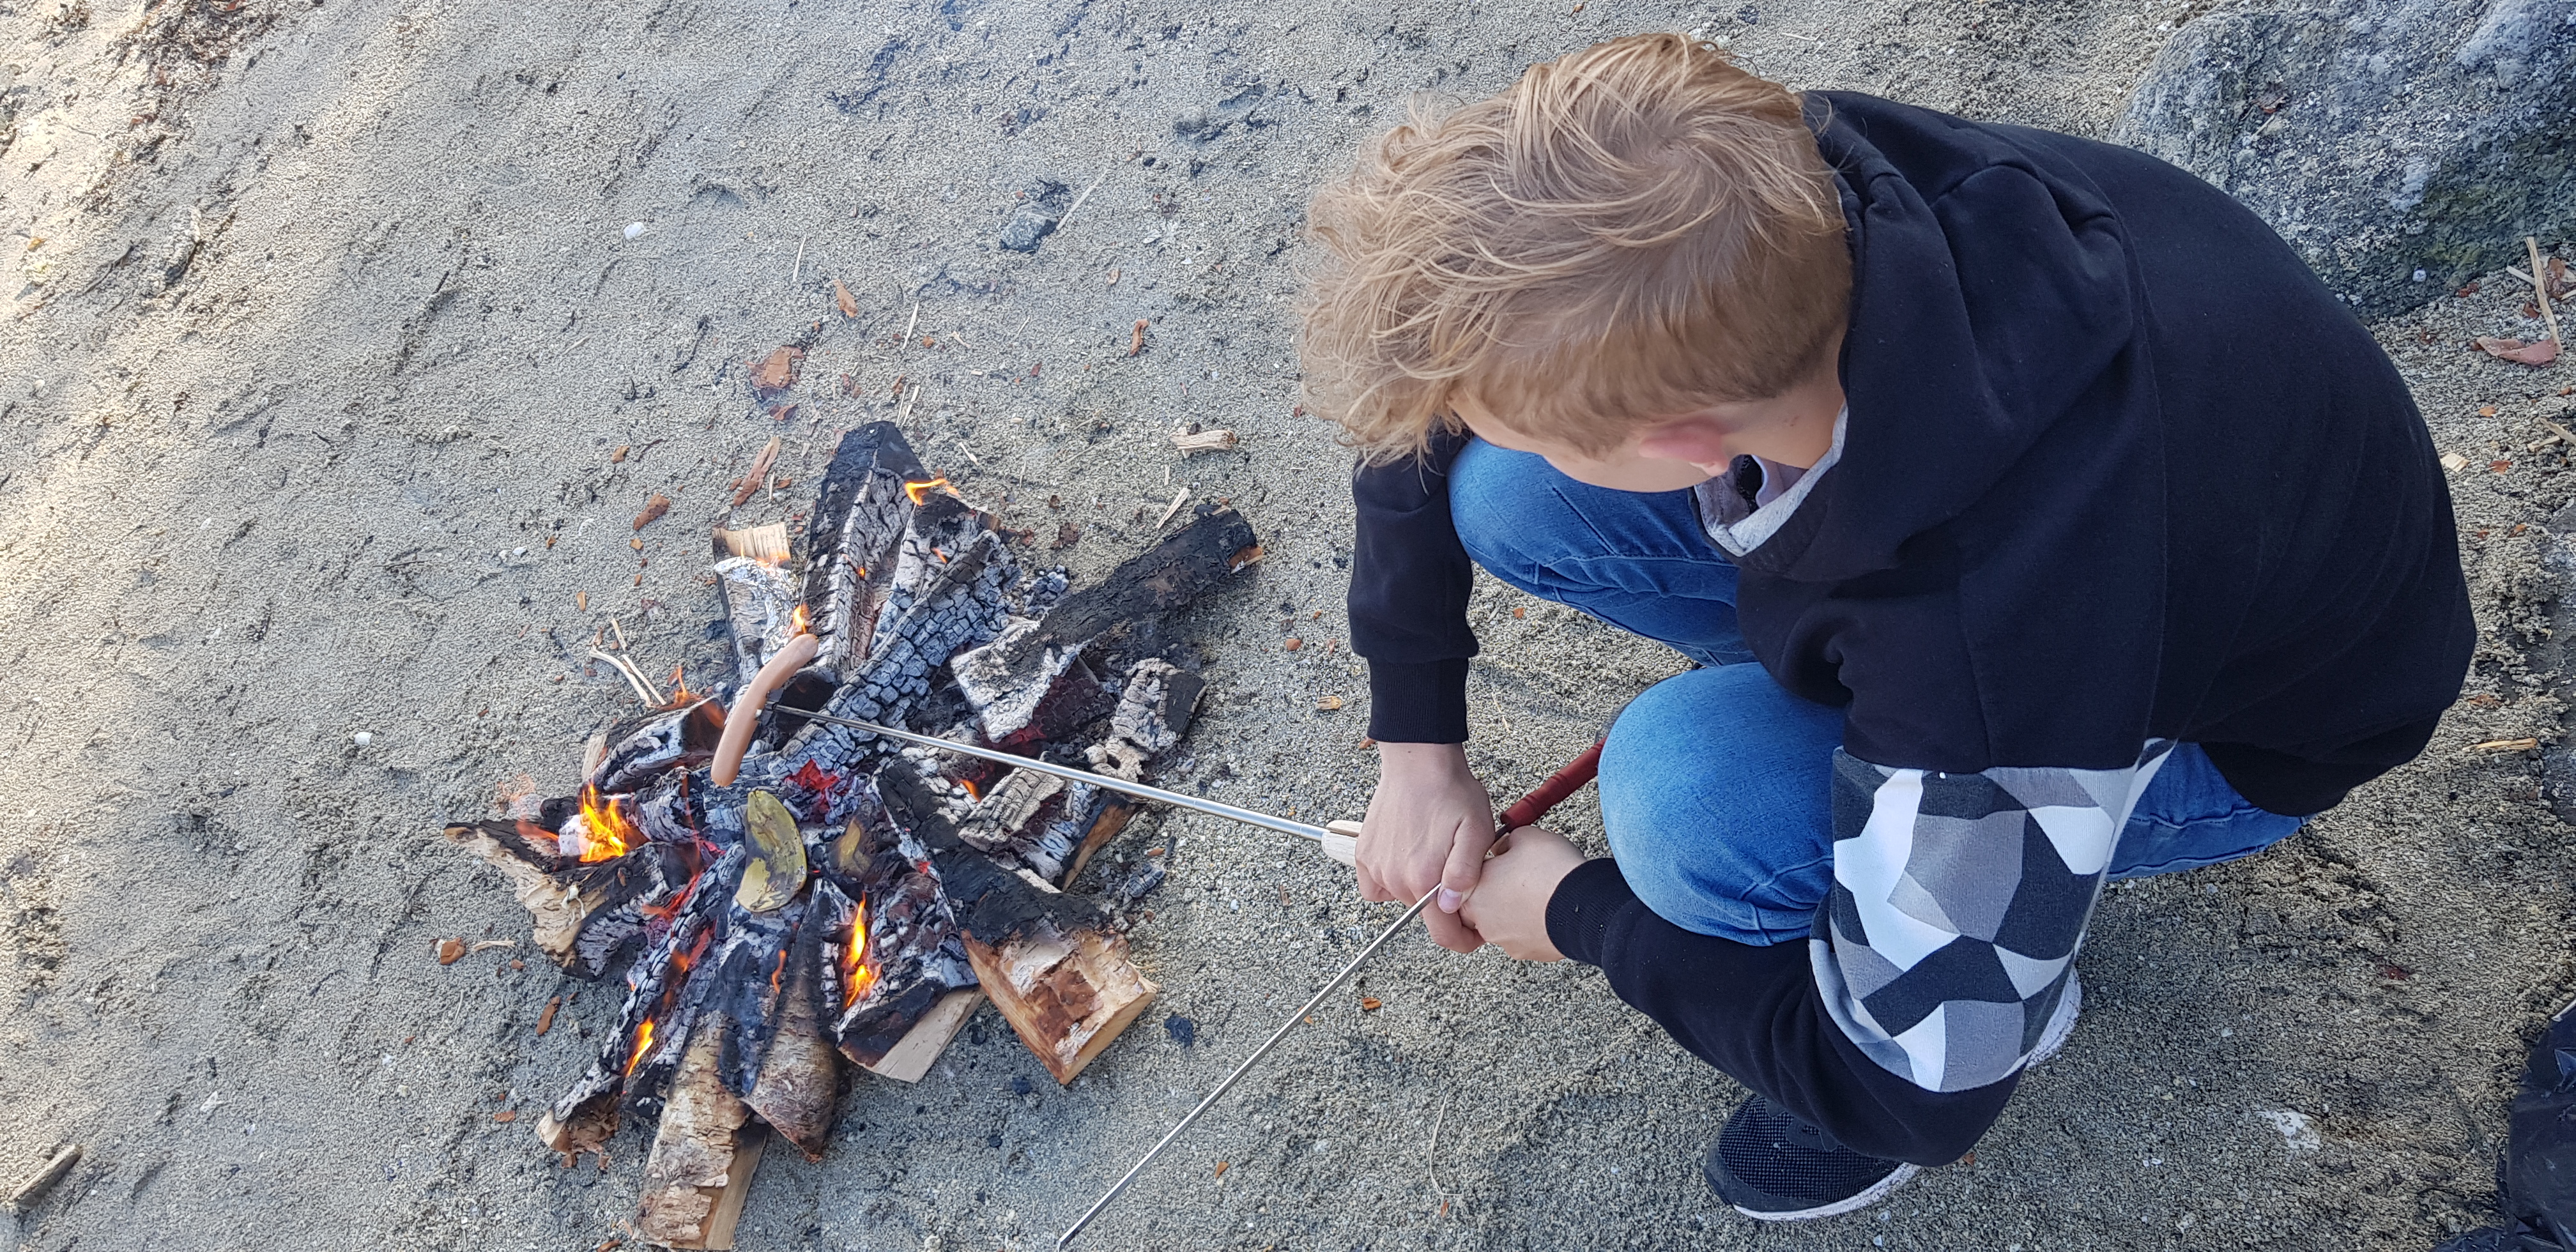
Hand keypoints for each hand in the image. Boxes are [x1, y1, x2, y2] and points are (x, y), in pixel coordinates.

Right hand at [1359, 742, 1495, 952]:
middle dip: (1444, 907)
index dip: (1464, 940)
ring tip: (1434, 859)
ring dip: (1419, 889)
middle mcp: (1395, 878)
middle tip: (1459, 877)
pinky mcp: (1365, 854)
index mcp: (1423, 878)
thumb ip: (1464, 873)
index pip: (1443, 934)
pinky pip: (1376, 885)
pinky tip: (1406, 860)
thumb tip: (1449, 906)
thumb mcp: (1477, 831)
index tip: (1474, 933)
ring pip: (1401, 899)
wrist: (1420, 762)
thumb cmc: (1452, 793)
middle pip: (1423, 915)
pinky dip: (1389, 880)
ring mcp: (1376, 866)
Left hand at [1457, 826, 1584, 961]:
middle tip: (1522, 876)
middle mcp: (1483, 922)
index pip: (1467, 879)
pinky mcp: (1528, 953)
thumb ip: (1505, 842)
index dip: (1488, 866)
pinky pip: (1525, 936)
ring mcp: (1505, 941)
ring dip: (1516, 909)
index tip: (1502, 861)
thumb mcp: (1525, 836)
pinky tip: (1549, 909)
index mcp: (1473, 892)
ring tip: (1540, 892)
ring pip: (1504, 922)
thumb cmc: (1551, 871)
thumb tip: (1504, 848)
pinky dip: (1533, 924)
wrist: (1584, 905)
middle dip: (1499, 891)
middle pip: (1483, 903)